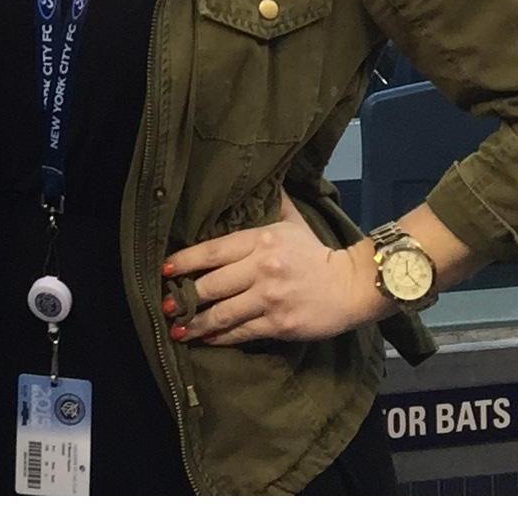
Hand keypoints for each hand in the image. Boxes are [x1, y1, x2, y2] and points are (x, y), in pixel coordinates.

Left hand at [163, 197, 375, 346]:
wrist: (352, 285)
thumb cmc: (317, 253)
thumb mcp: (293, 222)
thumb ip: (272, 204)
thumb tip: (261, 179)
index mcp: (262, 240)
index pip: (214, 249)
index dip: (186, 260)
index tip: (165, 267)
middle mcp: (262, 268)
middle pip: (213, 284)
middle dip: (185, 296)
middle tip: (165, 304)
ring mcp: (270, 298)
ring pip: (223, 313)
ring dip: (196, 323)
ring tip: (177, 328)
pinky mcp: (279, 324)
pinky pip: (241, 332)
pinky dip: (220, 337)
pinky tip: (206, 339)